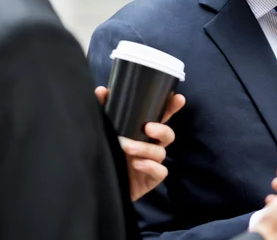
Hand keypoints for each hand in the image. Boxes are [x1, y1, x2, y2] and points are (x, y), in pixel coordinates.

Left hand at [94, 86, 185, 200]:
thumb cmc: (108, 154)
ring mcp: (153, 163)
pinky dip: (150, 166)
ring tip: (127, 148)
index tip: (177, 98)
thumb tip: (102, 90)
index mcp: (144, 132)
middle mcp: (151, 145)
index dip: (172, 107)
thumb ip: (104, 111)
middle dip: (162, 129)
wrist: (99, 185)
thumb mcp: (104, 131)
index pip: (162, 116)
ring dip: (146, 149)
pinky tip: (137, 164)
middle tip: (148, 127)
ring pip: (161, 152)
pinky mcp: (151, 179)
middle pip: (168, 134)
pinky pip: (160, 172)